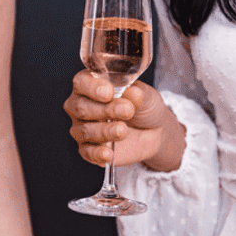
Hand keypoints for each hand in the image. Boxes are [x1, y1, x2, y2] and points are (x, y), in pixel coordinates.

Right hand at [63, 71, 183, 170]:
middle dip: (104, 109)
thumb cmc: (143, 107)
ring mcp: (83, 129)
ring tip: (123, 130)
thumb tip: (133, 93)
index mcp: (90, 86)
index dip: (92, 87)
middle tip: (126, 110)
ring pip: (85, 130)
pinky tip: (109, 153)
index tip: (109, 92)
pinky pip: (87, 152)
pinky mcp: (89, 150)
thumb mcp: (146, 95)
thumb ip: (137, 93)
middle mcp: (81, 106)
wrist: (155, 131)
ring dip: (105, 130)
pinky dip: (98, 153)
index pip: (81, 83)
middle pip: (80, 107)